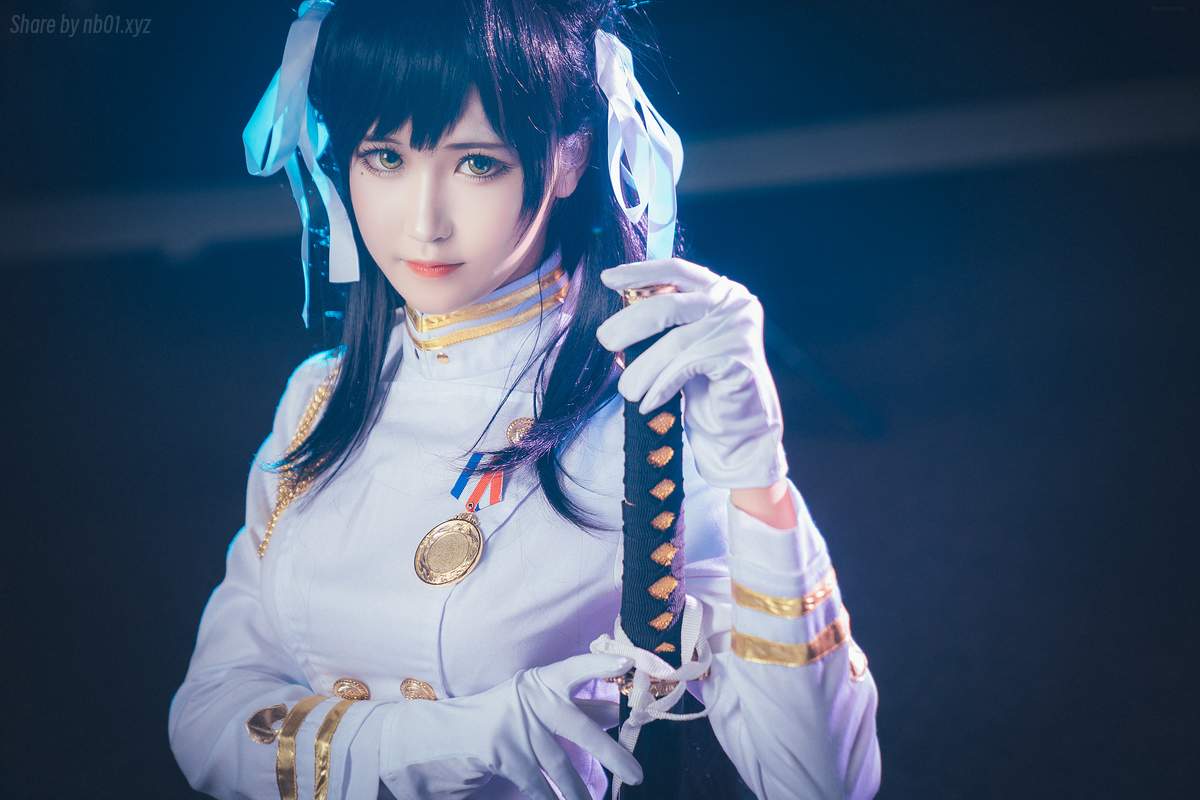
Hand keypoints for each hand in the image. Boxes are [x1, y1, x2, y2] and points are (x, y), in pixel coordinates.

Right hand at [378, 653, 642, 799]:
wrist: (459, 726)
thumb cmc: (513, 707)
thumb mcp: (542, 695)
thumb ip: (579, 704)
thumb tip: (618, 713)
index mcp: (545, 680)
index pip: (576, 668)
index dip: (600, 665)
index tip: (626, 663)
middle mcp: (535, 702)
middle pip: (579, 728)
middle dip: (611, 753)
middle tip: (636, 773)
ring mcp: (520, 731)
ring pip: (561, 767)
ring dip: (582, 791)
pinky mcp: (506, 756)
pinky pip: (537, 784)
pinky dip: (552, 798)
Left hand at [597, 257, 788, 489]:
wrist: (738, 427)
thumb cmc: (705, 383)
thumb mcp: (681, 342)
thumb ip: (663, 321)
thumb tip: (616, 317)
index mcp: (719, 290)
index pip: (677, 270)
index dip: (640, 272)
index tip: (607, 278)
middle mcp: (733, 303)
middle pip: (669, 304)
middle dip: (630, 323)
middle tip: (604, 340)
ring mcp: (738, 328)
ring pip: (674, 342)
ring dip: (643, 369)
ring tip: (626, 391)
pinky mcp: (738, 358)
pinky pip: (686, 368)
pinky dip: (662, 386)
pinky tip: (648, 403)